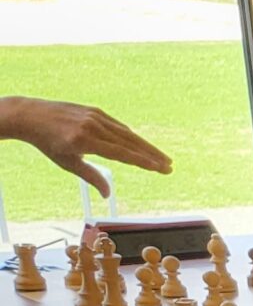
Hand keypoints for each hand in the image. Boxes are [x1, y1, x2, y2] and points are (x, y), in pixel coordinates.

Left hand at [0, 97, 172, 194]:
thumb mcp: (67, 162)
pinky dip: (130, 136)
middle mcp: (92, 126)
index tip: (160, 168)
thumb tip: (108, 195)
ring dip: (145, 146)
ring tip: (161, 157)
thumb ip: (91, 177)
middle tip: (169, 166)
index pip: (121, 153)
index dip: (143, 162)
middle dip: (152, 155)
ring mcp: (94, 116)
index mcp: (85, 141)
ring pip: (127, 133)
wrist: (30, 115)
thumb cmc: (47, 142)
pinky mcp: (94, 111)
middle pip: (130, 142)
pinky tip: (140, 145)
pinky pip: (117, 126)